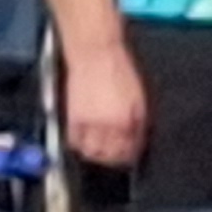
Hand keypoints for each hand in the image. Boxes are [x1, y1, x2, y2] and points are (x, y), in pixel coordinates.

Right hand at [63, 37, 146, 170]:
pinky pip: (74, 140)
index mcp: (128, 121)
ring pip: (90, 151)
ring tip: (98, 151)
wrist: (95, 54)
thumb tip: (136, 139)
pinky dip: (79, 144)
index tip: (129, 155)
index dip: (129, 156)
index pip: (129, 150)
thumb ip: (138, 122)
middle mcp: (108, 125)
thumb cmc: (118, 71)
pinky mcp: (73, 117)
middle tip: (114, 155)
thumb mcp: (138, 97)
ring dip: (95, 154)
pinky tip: (83, 141)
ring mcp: (89, 123)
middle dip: (113, 158)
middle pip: (109, 155)